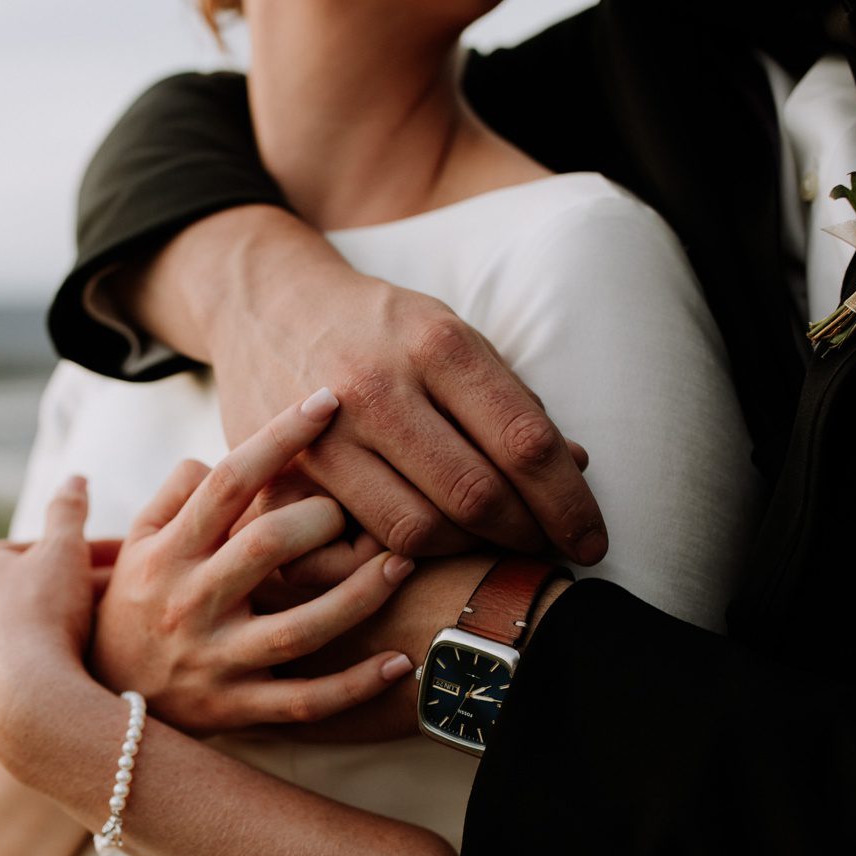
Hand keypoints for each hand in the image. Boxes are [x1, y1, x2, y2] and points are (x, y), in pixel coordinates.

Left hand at [0, 476, 110, 733]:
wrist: (27, 701)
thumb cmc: (45, 614)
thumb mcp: (66, 549)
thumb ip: (70, 510)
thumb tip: (76, 478)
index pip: (42, 550)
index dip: (92, 554)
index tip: (129, 562)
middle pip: (34, 591)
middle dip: (80, 591)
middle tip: (126, 600)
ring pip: (27, 631)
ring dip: (65, 630)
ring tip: (111, 640)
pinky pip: (21, 670)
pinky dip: (49, 665)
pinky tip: (82, 673)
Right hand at [91, 388, 417, 732]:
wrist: (95, 703)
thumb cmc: (132, 605)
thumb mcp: (134, 545)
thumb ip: (174, 495)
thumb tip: (217, 456)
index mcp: (167, 554)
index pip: (227, 482)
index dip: (280, 437)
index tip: (328, 402)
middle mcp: (191, 604)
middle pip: (266, 546)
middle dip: (320, 519)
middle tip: (351, 509)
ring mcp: (216, 662)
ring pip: (299, 630)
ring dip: (358, 595)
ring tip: (402, 562)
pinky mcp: (237, 710)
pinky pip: (305, 703)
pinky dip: (355, 686)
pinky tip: (400, 662)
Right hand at [121, 206, 606, 565]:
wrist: (263, 302)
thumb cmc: (377, 327)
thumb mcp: (449, 335)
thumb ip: (509, 400)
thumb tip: (574, 466)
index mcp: (437, 343)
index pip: (523, 442)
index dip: (568, 504)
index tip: (592, 538)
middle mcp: (380, 386)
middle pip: (477, 495)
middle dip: (528, 536)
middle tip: (551, 551)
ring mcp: (327, 431)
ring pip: (418, 531)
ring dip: (469, 553)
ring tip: (493, 549)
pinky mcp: (287, 468)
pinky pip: (361, 536)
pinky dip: (407, 554)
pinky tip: (432, 548)